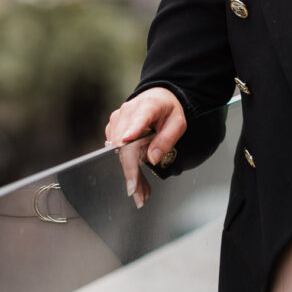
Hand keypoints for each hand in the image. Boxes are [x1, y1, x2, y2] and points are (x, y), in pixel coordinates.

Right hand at [104, 88, 186, 208]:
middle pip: (124, 144)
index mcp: (147, 106)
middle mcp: (127, 112)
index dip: (131, 131)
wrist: (157, 98)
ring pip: (118, 152)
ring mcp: (117, 121)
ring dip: (128, 173)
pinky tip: (136, 180)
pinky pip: (117, 151)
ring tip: (140, 193)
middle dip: (130, 171)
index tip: (125, 142)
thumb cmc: (168, 109)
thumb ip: (166, 139)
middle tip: (137, 193)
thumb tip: (152, 157)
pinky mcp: (113, 129)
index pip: (138, 119)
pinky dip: (127, 166)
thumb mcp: (177, 123)